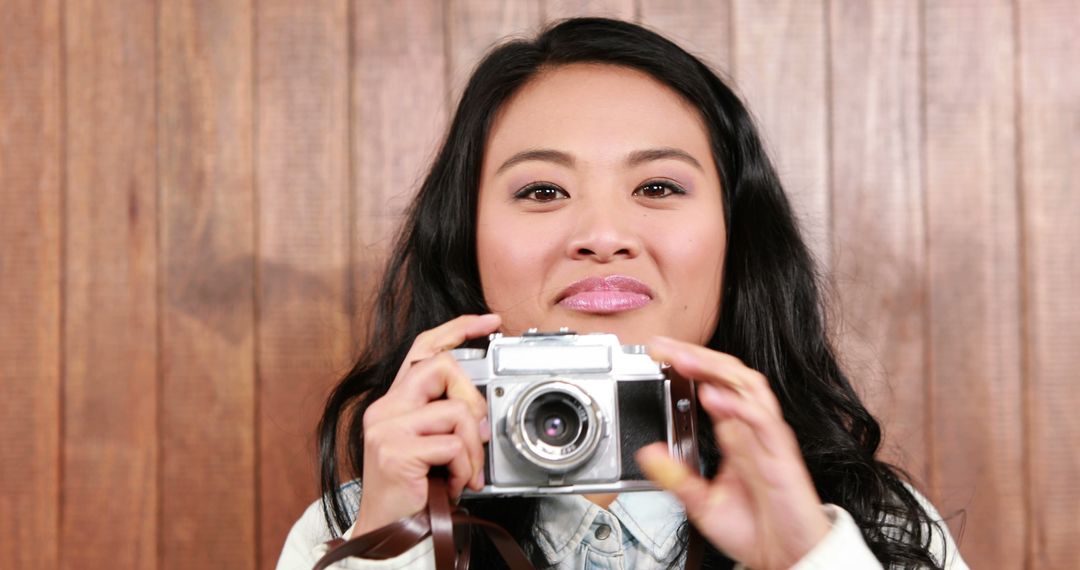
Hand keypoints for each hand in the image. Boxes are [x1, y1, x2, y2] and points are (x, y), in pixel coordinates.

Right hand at [354, 314, 500, 534]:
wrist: (386, 533)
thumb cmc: (412, 493)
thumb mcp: (431, 447)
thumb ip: (447, 420)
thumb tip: (482, 410)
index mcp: (394, 403)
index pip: (424, 347)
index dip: (458, 327)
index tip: (489, 321)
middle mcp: (385, 409)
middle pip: (442, 367)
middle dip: (473, 398)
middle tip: (476, 436)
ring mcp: (387, 428)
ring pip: (456, 410)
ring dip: (472, 447)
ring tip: (464, 472)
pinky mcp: (395, 450)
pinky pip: (452, 444)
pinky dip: (464, 467)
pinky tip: (454, 484)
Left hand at [636, 336, 829, 569]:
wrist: (786, 560)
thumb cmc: (754, 529)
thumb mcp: (700, 503)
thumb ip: (676, 477)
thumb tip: (649, 453)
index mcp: (734, 435)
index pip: (713, 385)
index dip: (688, 365)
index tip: (658, 353)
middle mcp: (751, 430)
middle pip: (728, 376)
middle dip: (697, 356)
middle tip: (664, 346)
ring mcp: (768, 439)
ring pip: (749, 386)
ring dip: (717, 369)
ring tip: (685, 358)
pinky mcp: (782, 456)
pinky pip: (765, 421)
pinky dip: (740, 405)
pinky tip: (715, 397)